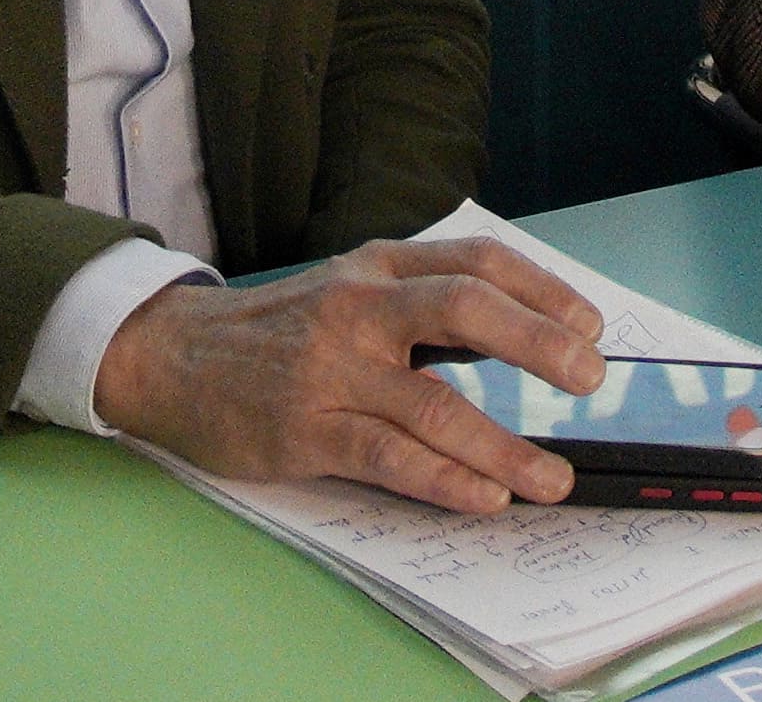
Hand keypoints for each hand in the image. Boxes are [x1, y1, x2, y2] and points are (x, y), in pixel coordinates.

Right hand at [90, 236, 603, 511]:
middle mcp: (359, 308)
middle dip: (538, 342)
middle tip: (589, 377)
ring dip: (503, 446)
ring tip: (550, 477)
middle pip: (465, 310)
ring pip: (434, 403)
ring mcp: (331, 369)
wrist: (172, 357)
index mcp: (377, 268)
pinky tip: (483, 497)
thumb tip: (521, 336)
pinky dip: (443, 479)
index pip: (476, 263)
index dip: (542, 290)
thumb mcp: (348, 291)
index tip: (589, 325)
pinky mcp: (306, 428)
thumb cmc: (276, 330)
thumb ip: (420, 304)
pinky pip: (387, 456)